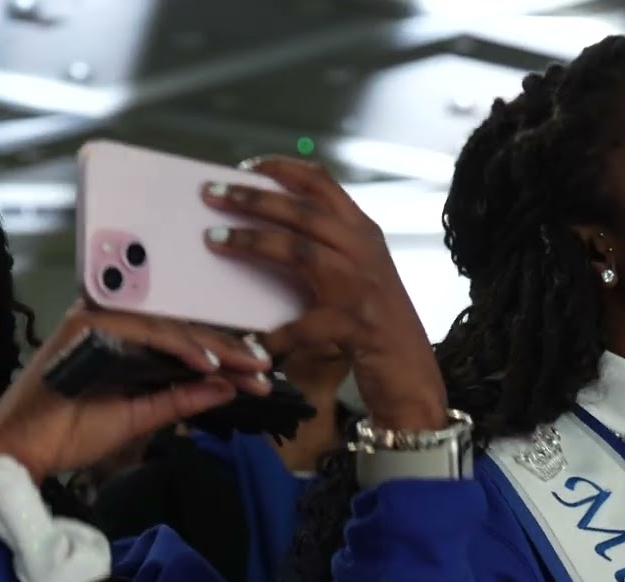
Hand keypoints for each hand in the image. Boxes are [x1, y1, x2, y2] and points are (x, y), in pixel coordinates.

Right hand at [0, 302, 271, 480]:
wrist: (21, 453)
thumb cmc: (70, 435)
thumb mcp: (142, 416)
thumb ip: (183, 399)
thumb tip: (229, 386)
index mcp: (121, 340)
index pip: (182, 341)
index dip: (223, 355)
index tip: (260, 375)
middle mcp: (109, 321)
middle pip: (183, 330)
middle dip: (230, 352)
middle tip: (266, 369)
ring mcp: (97, 319)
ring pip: (172, 329)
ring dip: (216, 350)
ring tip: (251, 368)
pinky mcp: (88, 326)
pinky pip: (148, 333)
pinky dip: (183, 348)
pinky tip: (213, 365)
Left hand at [202, 156, 446, 430]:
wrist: (412, 373)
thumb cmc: (376, 323)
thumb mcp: (360, 273)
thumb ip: (329, 248)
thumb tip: (269, 228)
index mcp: (364, 233)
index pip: (324, 184)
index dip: (284, 169)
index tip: (247, 166)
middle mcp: (365, 251)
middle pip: (303, 211)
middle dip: (254, 198)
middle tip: (212, 192)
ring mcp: (363, 287)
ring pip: (301, 252)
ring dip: (255, 242)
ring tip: (214, 240)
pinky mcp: (357, 326)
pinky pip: (307, 325)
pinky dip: (278, 334)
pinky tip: (255, 342)